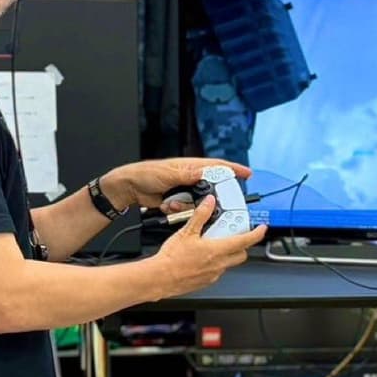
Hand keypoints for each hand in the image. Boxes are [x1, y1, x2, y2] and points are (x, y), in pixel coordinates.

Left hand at [101, 158, 251, 212]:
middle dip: (207, 199)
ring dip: (186, 206)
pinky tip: (166, 205)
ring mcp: (184, 191)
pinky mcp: (177, 202)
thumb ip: (186, 174)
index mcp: (190, 167)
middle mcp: (190, 178)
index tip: (247, 174)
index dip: (233, 169)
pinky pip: (186, 210)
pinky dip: (177, 210)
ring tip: (171, 202)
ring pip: (198, 203)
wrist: (129, 188)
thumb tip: (202, 172)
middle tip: (205, 205)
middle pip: (210, 189)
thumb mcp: (167, 173)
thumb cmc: (145, 174)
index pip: (217, 166)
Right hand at [151, 195, 266, 295]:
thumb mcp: (187, 232)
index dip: (257, 234)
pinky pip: (217, 271)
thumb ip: (201, 215)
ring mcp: (213, 274)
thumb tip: (209, 203)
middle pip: (241, 254)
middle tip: (235, 235)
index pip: (245, 241)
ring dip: (227, 253)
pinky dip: (215, 262)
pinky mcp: (206, 281)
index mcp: (217, 250)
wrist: (160, 278)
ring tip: (213, 244)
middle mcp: (219, 264)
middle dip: (242, 244)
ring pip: (229, 262)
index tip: (262, 229)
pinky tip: (202, 257)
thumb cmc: (172, 259)